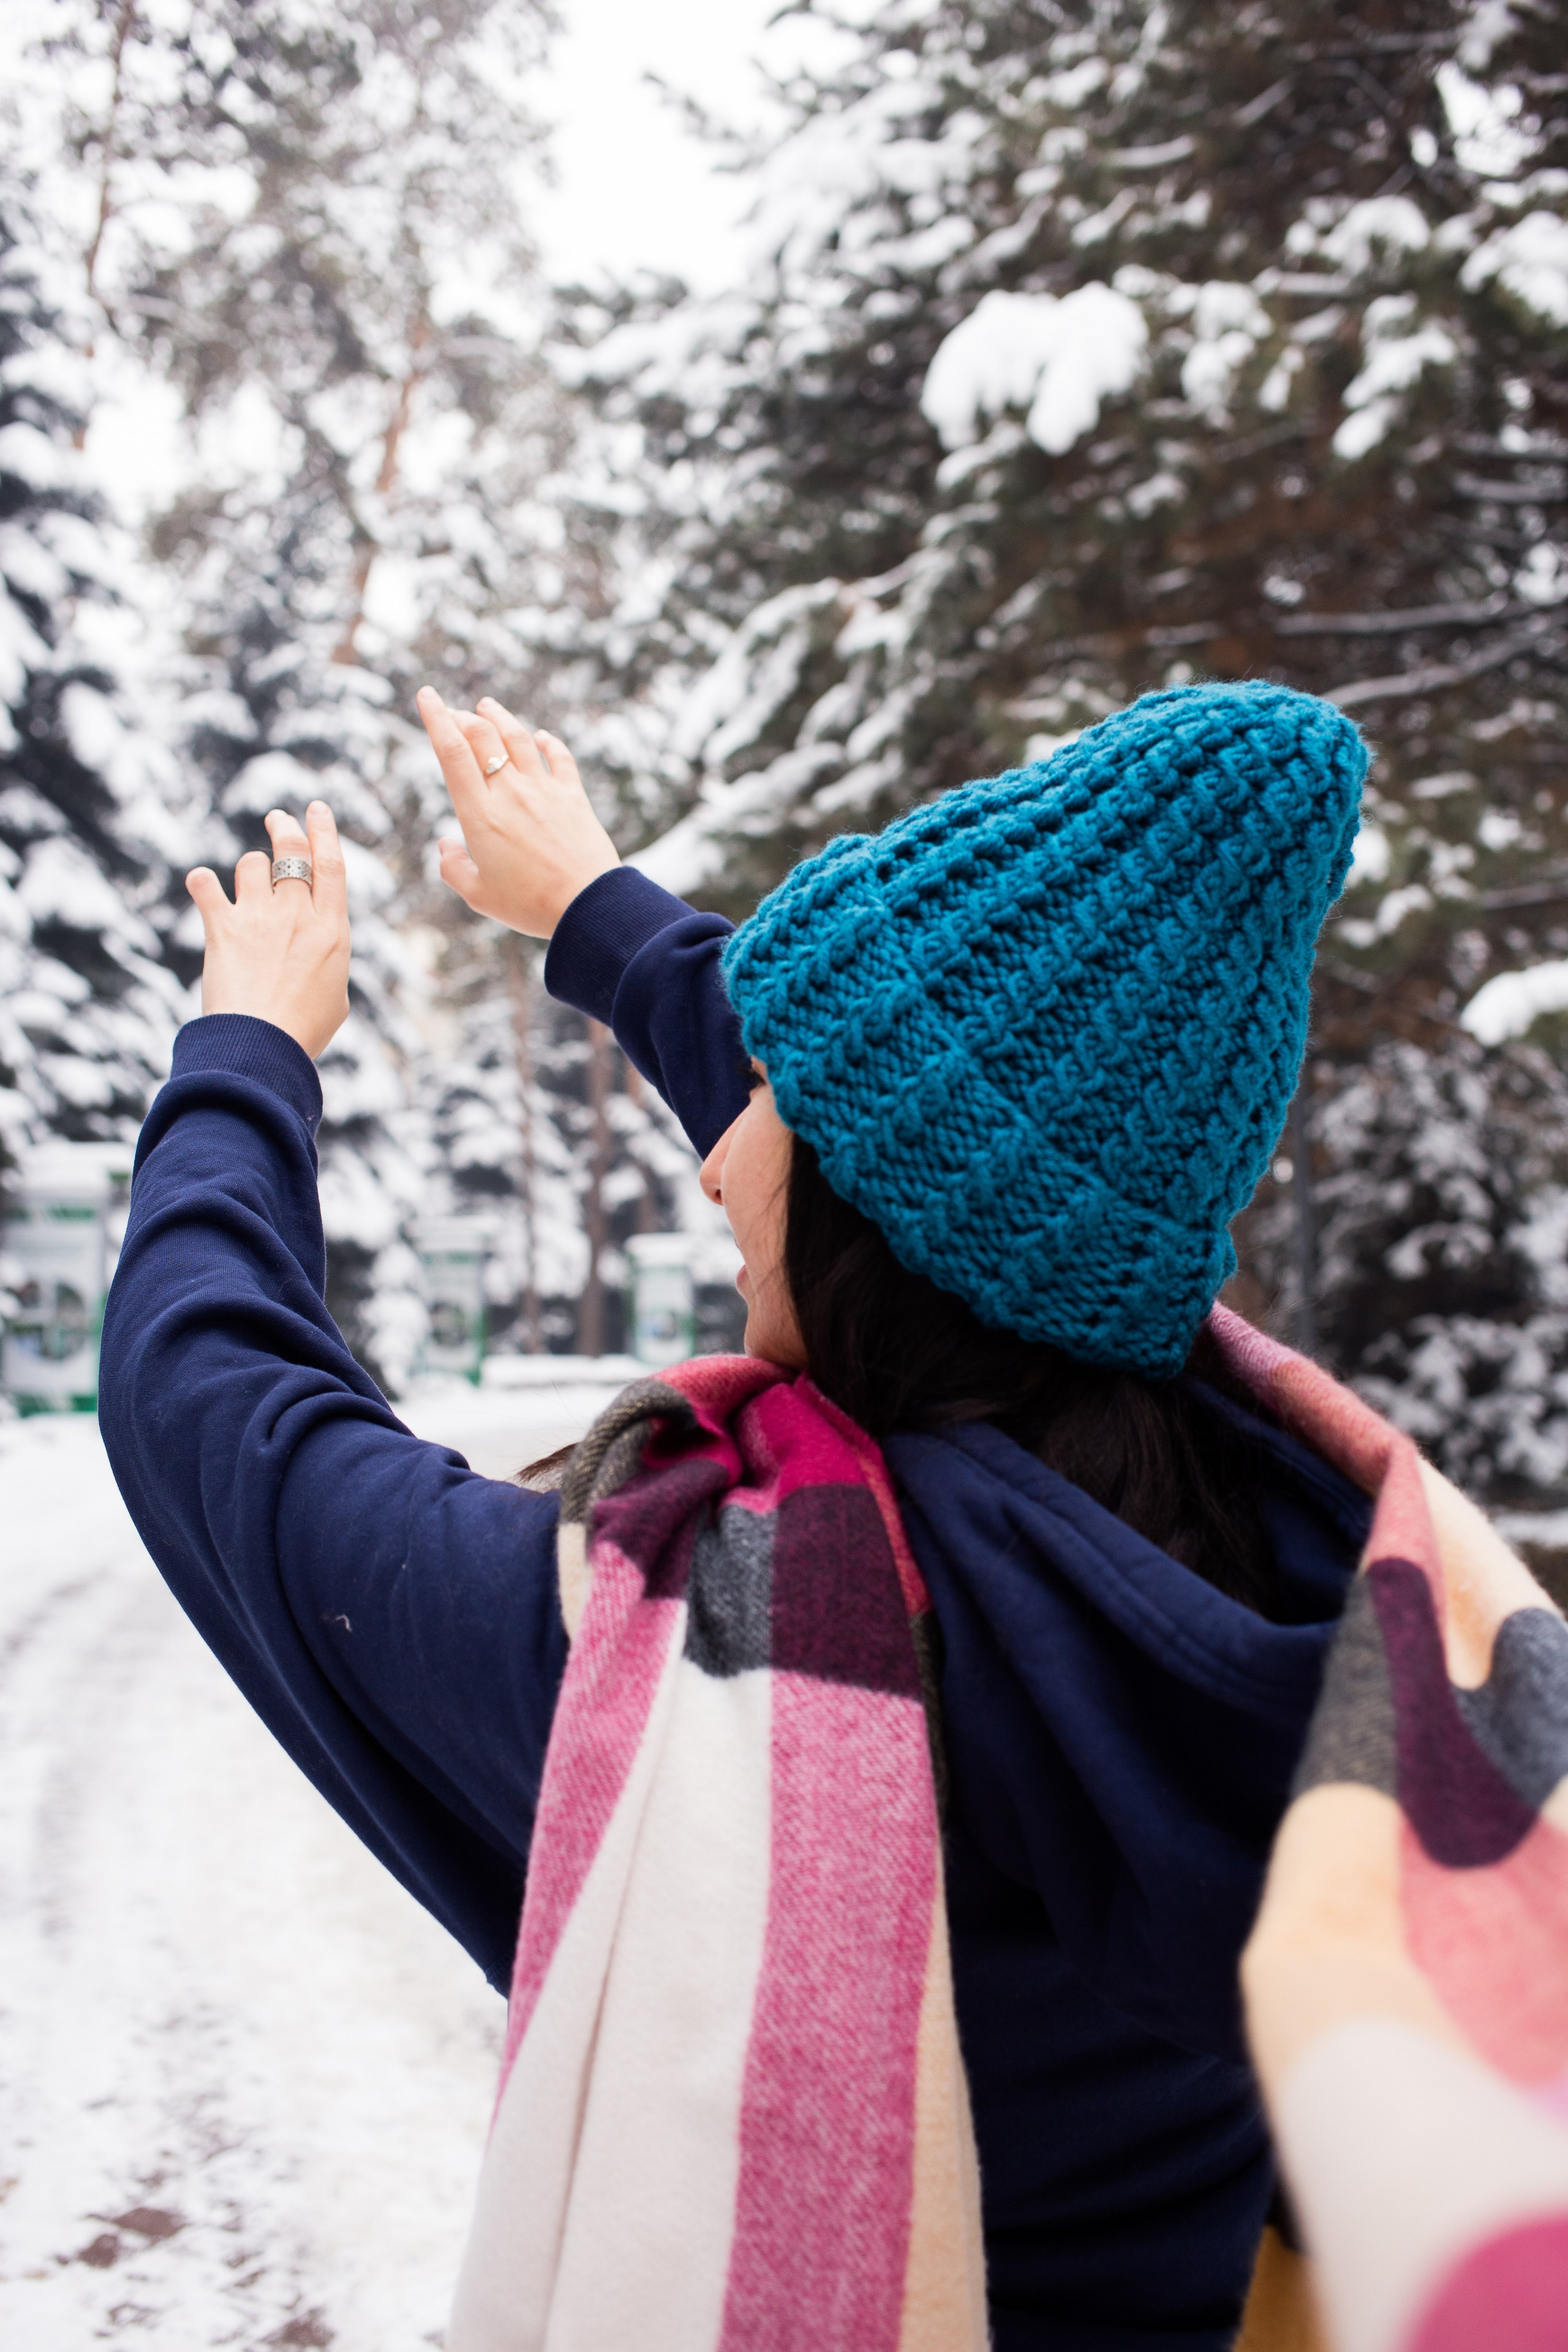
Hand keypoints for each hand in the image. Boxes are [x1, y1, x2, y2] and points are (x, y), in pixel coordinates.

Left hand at [186, 804, 351, 1060]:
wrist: (261, 1046)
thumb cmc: (303, 1032)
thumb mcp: (334, 997)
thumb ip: (327, 963)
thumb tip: (318, 953)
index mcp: (332, 930)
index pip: (332, 865)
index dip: (325, 831)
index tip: (316, 810)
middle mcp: (297, 914)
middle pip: (293, 851)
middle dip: (285, 827)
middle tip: (277, 818)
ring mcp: (259, 917)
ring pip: (251, 863)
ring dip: (248, 866)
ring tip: (244, 881)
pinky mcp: (223, 928)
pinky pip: (205, 885)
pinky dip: (202, 882)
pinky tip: (202, 886)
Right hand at [416, 686, 619, 936]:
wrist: (588, 906)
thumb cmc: (530, 905)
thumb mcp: (479, 895)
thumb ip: (453, 869)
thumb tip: (444, 846)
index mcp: (480, 814)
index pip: (452, 753)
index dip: (436, 718)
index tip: (427, 695)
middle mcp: (511, 793)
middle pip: (483, 737)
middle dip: (464, 717)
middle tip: (456, 713)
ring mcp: (544, 791)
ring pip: (518, 738)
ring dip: (500, 718)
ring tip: (487, 707)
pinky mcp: (573, 796)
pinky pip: (559, 758)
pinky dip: (547, 742)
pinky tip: (541, 737)